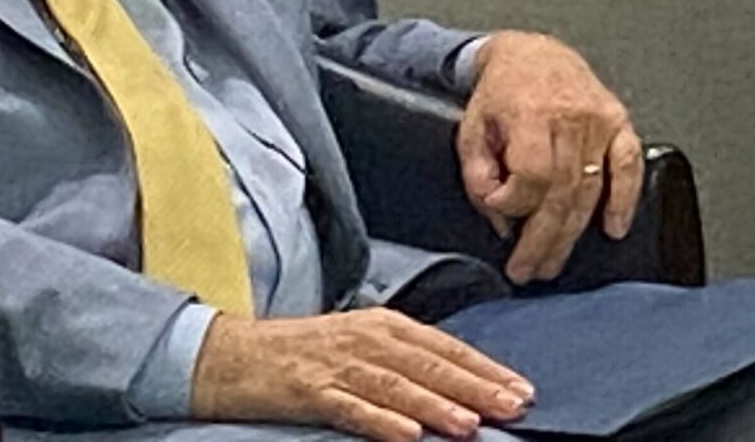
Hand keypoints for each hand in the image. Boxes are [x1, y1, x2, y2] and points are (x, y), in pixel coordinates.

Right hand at [190, 308, 532, 440]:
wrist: (232, 356)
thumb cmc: (303, 353)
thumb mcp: (360, 346)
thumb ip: (404, 362)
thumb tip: (457, 386)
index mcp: (384, 324)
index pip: (446, 347)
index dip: (485, 369)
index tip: (522, 388)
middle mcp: (367, 338)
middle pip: (430, 365)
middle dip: (476, 387)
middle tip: (514, 405)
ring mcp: (338, 364)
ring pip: (398, 386)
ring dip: (437, 405)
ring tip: (471, 424)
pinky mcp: (309, 390)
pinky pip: (351, 408)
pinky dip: (381, 421)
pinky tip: (408, 435)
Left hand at [456, 30, 644, 282]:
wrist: (532, 55)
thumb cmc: (500, 92)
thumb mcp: (470, 130)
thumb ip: (479, 177)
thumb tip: (500, 220)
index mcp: (531, 114)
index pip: (531, 175)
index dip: (514, 204)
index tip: (500, 216)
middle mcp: (570, 117)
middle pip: (562, 193)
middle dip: (542, 240)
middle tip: (528, 270)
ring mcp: (599, 120)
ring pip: (591, 190)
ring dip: (571, 234)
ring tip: (553, 262)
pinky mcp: (618, 122)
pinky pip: (629, 166)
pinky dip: (625, 199)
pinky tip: (614, 228)